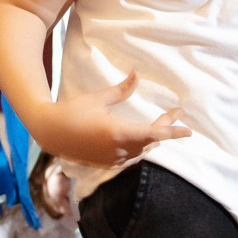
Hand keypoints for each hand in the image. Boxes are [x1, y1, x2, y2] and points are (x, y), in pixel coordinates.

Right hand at [33, 71, 190, 168]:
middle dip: (164, 127)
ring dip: (152, 137)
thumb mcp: (98, 98)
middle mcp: (118, 150)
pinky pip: (130, 156)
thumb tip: (136, 74)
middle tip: (175, 113)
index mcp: (118, 133)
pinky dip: (140, 146)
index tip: (188, 131)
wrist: (49, 132)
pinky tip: (142, 138)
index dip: (173, 131)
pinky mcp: (106, 163)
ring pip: (142, 150)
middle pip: (151, 141)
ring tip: (162, 123)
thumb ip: (121, 89)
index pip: (154, 134)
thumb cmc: (72, 112)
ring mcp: (112, 159)